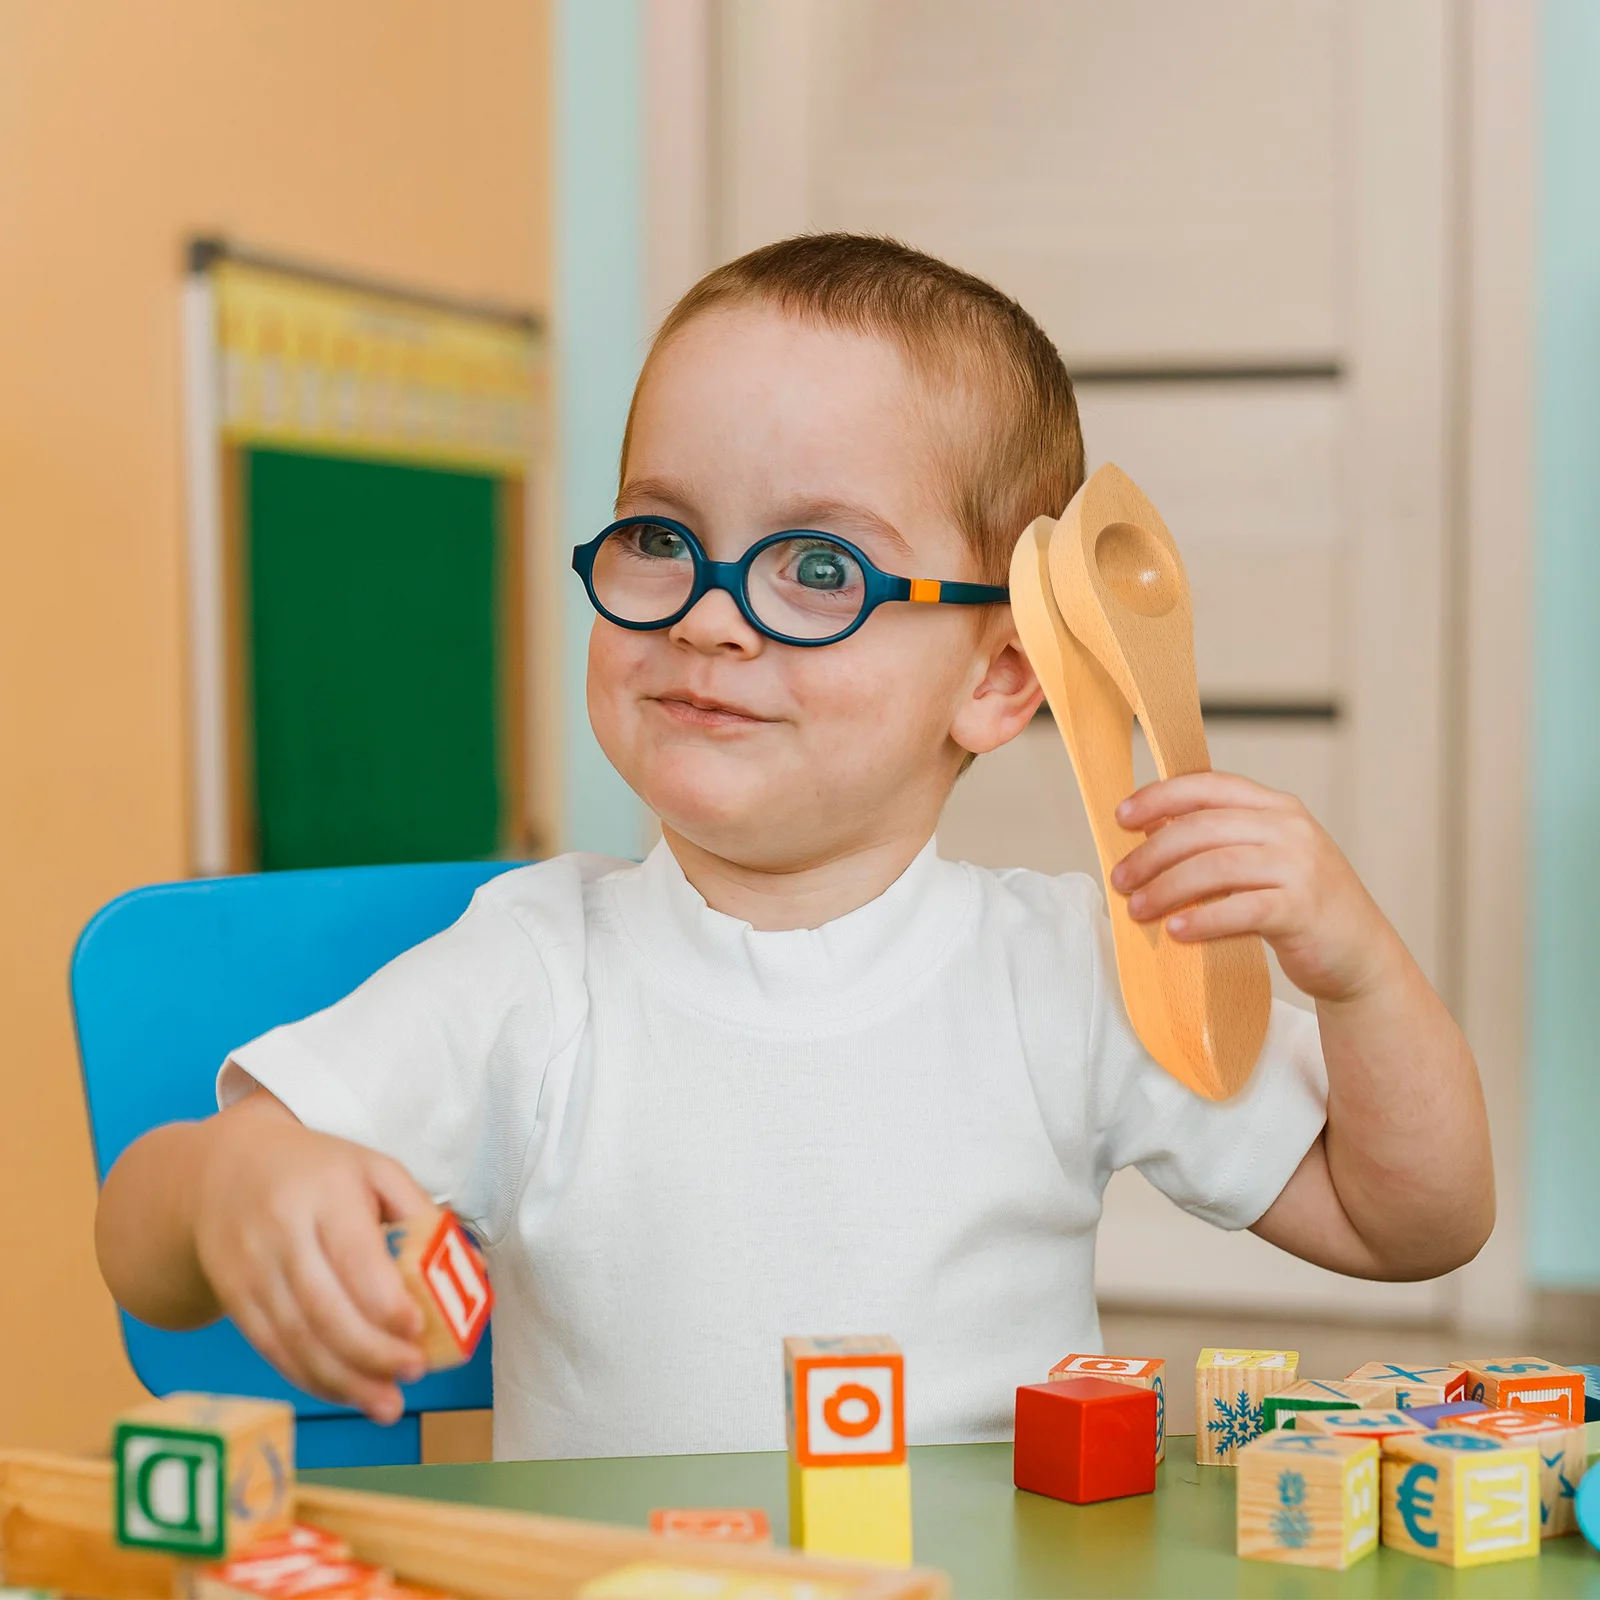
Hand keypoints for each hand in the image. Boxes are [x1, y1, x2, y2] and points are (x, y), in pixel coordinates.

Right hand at [191, 1092, 430, 1422]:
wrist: (224, 1172)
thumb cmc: (318, 1171)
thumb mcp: (374, 1170)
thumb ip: (422, 1215)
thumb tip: (472, 1267)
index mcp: (325, 1193)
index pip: (354, 1256)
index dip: (385, 1302)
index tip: (419, 1330)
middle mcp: (281, 1232)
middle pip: (322, 1307)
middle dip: (372, 1351)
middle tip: (414, 1371)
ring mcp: (251, 1270)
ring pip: (296, 1337)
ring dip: (344, 1379)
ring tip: (387, 1404)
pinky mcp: (235, 1299)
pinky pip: (273, 1348)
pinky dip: (312, 1378)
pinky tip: (347, 1392)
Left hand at [1109, 771, 1401, 1002]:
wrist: (1360, 956)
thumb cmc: (1299, 907)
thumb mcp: (1263, 861)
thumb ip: (1219, 841)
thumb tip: (1150, 831)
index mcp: (1277, 807)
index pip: (1209, 786)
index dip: (1160, 797)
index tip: (1121, 817)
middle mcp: (1290, 828)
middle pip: (1203, 828)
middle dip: (1152, 853)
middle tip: (1121, 879)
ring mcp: (1300, 867)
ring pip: (1216, 866)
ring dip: (1167, 888)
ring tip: (1137, 908)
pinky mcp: (1303, 909)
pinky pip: (1241, 908)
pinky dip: (1202, 918)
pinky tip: (1176, 930)